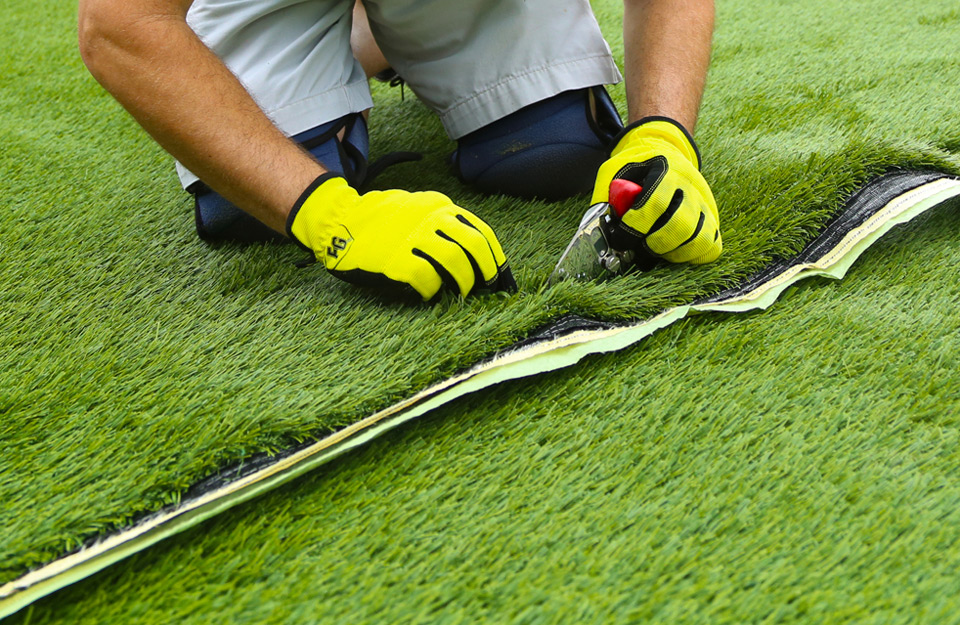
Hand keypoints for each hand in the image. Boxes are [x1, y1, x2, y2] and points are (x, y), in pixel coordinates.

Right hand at [287, 175, 515, 300]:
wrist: (336, 219)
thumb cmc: (377, 219)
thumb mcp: (415, 208)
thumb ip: (441, 223)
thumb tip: (471, 253)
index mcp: (438, 206)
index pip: (481, 231)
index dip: (495, 257)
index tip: (500, 275)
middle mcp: (430, 218)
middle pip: (475, 247)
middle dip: (487, 273)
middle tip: (488, 289)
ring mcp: (413, 239)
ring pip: (456, 265)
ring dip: (464, 285)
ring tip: (461, 294)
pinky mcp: (397, 260)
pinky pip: (427, 281)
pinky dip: (433, 292)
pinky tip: (429, 294)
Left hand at [591, 117, 721, 263]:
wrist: (663, 151)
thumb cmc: (635, 166)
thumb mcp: (613, 172)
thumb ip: (606, 199)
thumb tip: (602, 234)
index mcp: (665, 169)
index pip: (654, 204)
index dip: (634, 229)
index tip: (619, 240)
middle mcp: (690, 185)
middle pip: (680, 225)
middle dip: (653, 245)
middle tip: (637, 249)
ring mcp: (704, 203)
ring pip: (699, 239)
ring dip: (672, 253)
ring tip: (653, 251)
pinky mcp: (711, 218)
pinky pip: (710, 246)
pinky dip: (691, 256)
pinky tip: (672, 252)